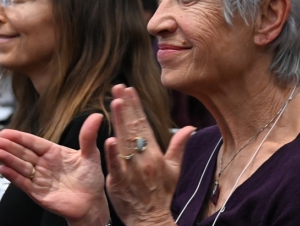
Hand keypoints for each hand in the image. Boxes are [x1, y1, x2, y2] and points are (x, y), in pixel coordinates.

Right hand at [0, 114, 110, 225]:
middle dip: (8, 147)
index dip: (19, 137)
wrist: (92, 204)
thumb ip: (88, 136)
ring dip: (8, 159)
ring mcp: (40, 179)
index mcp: (53, 153)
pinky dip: (13, 176)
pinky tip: (2, 168)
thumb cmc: (92, 179)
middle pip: (23, 153)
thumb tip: (97, 115)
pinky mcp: (38, 193)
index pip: (33, 143)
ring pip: (20, 167)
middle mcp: (44, 164)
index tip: (5, 132)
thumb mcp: (91, 155)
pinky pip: (23, 183)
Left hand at [103, 85, 191, 225]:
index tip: (130, 89)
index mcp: (155, 155)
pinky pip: (115, 166)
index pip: (144, 124)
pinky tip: (109, 139)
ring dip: (119, 122)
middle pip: (133, 128)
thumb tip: (189, 126)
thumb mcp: (173, 170)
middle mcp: (144, 160)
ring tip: (115, 101)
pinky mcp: (119, 183)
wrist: (150, 219)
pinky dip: (113, 154)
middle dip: (126, 106)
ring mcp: (131, 171)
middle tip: (118, 87)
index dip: (136, 106)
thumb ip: (178, 146)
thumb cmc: (161, 193)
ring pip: (124, 142)